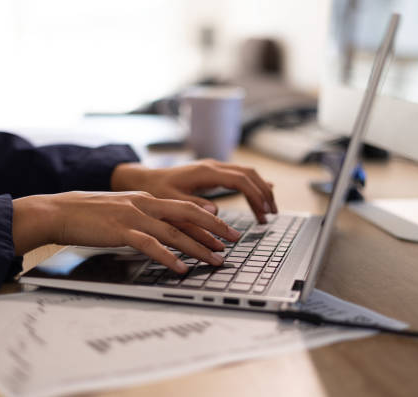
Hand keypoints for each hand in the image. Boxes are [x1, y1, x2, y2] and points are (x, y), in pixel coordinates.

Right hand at [12, 191, 240, 272]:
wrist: (60, 211)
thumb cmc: (90, 213)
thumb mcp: (123, 209)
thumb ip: (145, 215)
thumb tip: (164, 229)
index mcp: (147, 199)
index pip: (186, 207)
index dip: (209, 220)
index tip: (226, 231)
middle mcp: (145, 204)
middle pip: (188, 215)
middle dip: (214, 229)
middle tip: (233, 243)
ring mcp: (133, 217)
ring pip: (174, 232)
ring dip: (198, 248)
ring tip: (215, 260)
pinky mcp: (120, 231)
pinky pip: (150, 245)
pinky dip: (168, 258)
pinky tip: (181, 268)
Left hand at [111, 159, 277, 222]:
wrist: (145, 179)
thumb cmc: (156, 191)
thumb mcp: (171, 200)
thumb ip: (192, 206)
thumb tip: (215, 212)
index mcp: (206, 172)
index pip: (240, 181)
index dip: (255, 196)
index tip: (263, 214)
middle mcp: (213, 166)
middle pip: (249, 174)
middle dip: (264, 193)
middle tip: (272, 214)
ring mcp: (214, 167)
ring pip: (247, 173)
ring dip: (261, 189)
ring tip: (269, 210)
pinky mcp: (213, 172)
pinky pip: (239, 175)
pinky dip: (254, 184)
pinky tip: (265, 191)